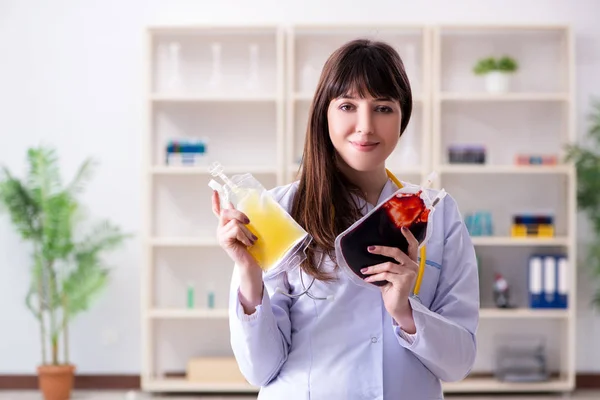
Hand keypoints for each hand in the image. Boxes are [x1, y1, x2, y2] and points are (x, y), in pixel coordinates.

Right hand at [212, 190, 263, 313]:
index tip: (215, 190)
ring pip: (234, 221)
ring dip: (247, 231)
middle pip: (226, 211)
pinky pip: (236, 229)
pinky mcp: (224, 240)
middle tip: (249, 223)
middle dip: (240, 214)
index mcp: (226, 226)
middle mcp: (221, 229)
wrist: (252, 264)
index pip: (218, 211)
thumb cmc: (252, 248)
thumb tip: (234, 205)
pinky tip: (247, 244)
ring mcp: (221, 235)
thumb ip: (241, 219)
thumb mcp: (248, 230)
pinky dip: (245, 236)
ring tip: (250, 241)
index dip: (216, 200)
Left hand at [361, 227, 418, 332]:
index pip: (413, 246)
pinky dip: (375, 276)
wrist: (396, 306)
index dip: (409, 236)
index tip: (402, 228)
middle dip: (381, 249)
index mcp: (411, 262)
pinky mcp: (404, 281)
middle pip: (397, 252)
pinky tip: (368, 279)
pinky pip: (386, 274)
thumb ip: (388, 263)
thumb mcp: (390, 273)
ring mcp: (410, 273)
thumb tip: (373, 250)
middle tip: (369, 248)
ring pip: (388, 265)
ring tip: (364, 271)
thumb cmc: (392, 288)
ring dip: (374, 268)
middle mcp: (413, 266)